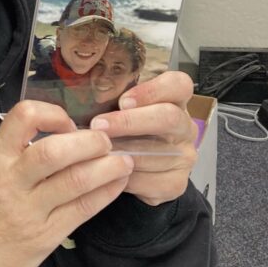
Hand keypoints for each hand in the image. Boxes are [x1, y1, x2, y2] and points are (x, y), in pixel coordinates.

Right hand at [0, 101, 133, 266]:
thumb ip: (20, 149)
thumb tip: (69, 131)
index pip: (23, 117)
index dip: (54, 114)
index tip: (70, 124)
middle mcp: (11, 179)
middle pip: (55, 151)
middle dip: (90, 142)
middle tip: (106, 142)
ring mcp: (29, 209)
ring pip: (76, 180)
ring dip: (108, 167)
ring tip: (124, 162)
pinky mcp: (46, 235)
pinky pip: (83, 208)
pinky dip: (106, 192)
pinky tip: (117, 183)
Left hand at [88, 71, 197, 205]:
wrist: (142, 169)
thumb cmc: (128, 131)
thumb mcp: (123, 109)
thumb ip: (114, 99)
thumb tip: (82, 93)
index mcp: (175, 100)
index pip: (178, 84)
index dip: (152, 90)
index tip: (123, 101)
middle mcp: (185, 126)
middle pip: (168, 117)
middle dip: (129, 121)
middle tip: (99, 125)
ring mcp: (185, 156)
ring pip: (155, 153)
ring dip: (122, 152)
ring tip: (95, 150)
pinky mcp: (177, 182)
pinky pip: (151, 181)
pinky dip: (126, 177)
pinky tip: (108, 172)